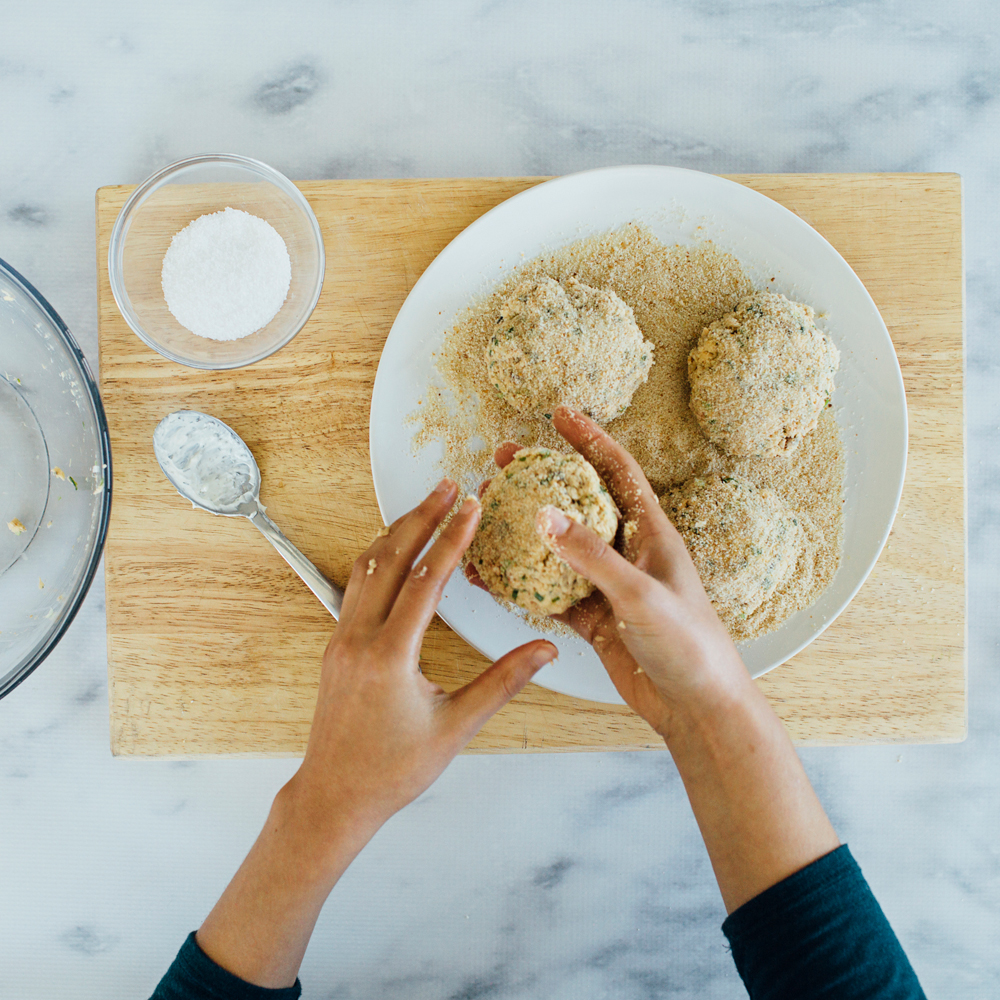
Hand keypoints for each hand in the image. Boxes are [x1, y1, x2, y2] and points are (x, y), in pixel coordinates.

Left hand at [290, 479, 556, 836]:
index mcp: (390, 656)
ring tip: (426, 506)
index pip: (426, 580)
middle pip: (390, 558)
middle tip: (448, 486)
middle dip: (421, 517)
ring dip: (396, 532)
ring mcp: (341, 639)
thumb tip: (545, 650)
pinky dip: (379, 558)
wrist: (334, 797)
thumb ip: (502, 682)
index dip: (452, 538)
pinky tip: (396, 550)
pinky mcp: (336, 646)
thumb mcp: (456, 728)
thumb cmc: (393, 770)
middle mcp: (359, 638)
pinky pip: (355, 586)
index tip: (470, 505)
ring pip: (366, 567)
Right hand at [470, 408, 748, 737]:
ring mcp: (609, 586)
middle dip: (541, 479)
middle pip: (578, 503)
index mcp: (652, 534)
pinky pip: (550, 591)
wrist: (698, 707)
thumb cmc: (690, 646)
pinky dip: (521, 582)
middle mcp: (629, 553)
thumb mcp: (640, 595)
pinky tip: (492, 575)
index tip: (559, 415)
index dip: (590, 439)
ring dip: (524, 531)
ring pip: (558, 548)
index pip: (618, 471)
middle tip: (503, 463)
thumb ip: (591, 556)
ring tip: (487, 514)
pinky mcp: (595, 618)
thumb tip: (544, 514)